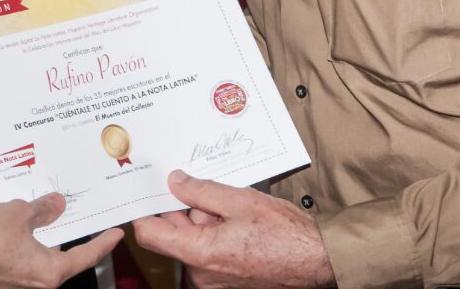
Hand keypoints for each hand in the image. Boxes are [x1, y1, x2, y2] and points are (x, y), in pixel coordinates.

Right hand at [0, 193, 122, 288]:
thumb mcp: (21, 214)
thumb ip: (43, 209)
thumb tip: (57, 205)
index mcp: (49, 273)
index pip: (86, 257)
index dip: (103, 244)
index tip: (116, 235)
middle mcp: (35, 283)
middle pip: (63, 259)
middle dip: (70, 238)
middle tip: (83, 218)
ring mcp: (15, 282)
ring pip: (40, 257)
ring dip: (45, 237)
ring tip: (51, 214)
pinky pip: (21, 257)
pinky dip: (26, 241)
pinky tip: (22, 223)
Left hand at [132, 170, 334, 288]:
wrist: (316, 259)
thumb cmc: (285, 235)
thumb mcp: (240, 200)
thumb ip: (201, 190)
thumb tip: (175, 182)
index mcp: (200, 253)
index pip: (150, 234)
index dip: (144, 209)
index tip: (143, 190)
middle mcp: (201, 273)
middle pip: (173, 233)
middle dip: (183, 208)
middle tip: (195, 181)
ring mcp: (212, 278)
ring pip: (191, 239)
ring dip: (202, 218)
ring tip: (229, 203)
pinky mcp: (223, 278)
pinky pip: (206, 248)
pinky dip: (214, 230)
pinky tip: (235, 217)